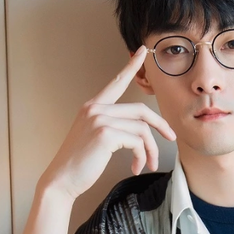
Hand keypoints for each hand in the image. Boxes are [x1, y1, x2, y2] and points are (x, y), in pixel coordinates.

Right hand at [37, 45, 175, 202]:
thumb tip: (141, 131)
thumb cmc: (79, 163)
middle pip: (142, 111)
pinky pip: (138, 142)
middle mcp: (96, 109)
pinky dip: (142, 156)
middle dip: (161, 125)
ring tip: (148, 163)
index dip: (132, 66)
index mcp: (93, 106)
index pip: (116, 82)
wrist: (61, 181)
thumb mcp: (95, 137)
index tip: (144, 52)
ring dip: (150, 150)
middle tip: (171, 138)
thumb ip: (113, 126)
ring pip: (142, 129)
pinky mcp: (106, 134)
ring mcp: (100, 119)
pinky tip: (136, 167)